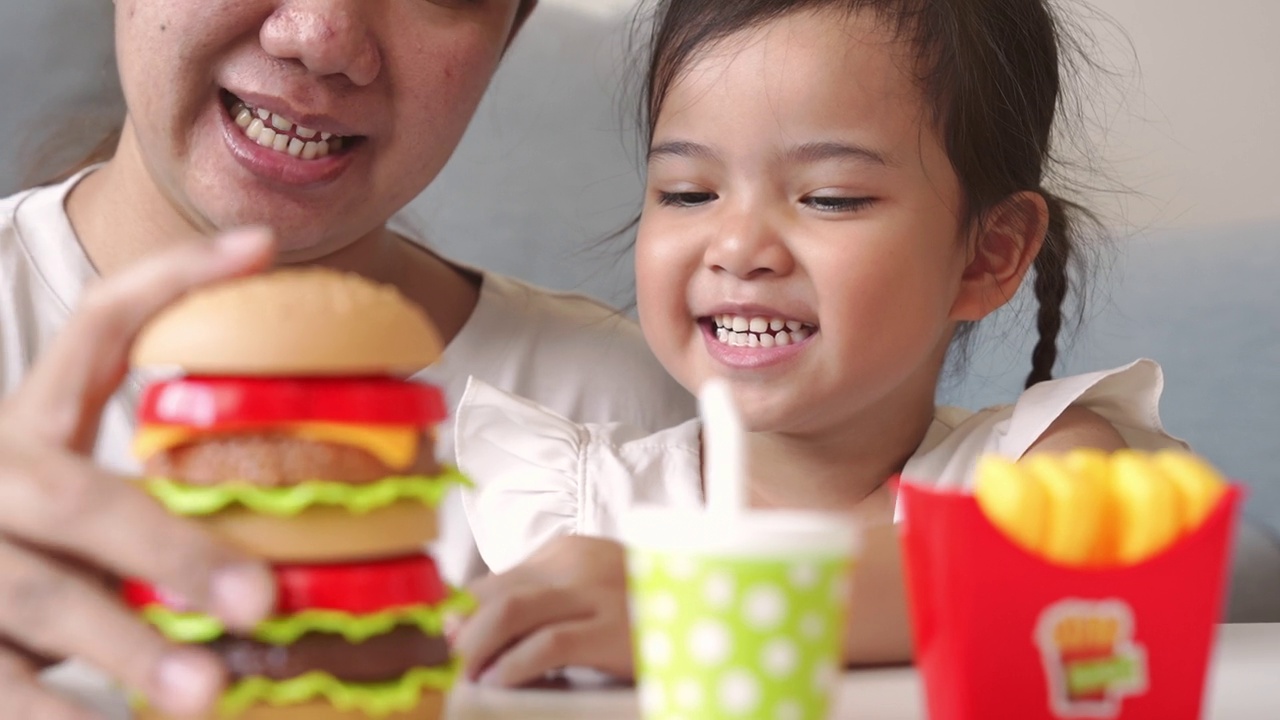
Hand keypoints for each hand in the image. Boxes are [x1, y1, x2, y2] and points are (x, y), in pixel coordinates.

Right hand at [0, 230, 277, 718]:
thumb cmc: (27, 535)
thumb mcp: (73, 485)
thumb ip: (162, 486)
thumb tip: (310, 510)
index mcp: (32, 425)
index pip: (97, 330)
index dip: (173, 283)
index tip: (262, 247)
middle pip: (82, 501)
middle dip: (173, 549)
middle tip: (260, 602)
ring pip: (40, 601)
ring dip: (126, 649)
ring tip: (206, 694)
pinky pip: (4, 690)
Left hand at [453, 535, 634, 686]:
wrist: (707, 611)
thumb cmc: (641, 607)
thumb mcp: (590, 591)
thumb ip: (537, 600)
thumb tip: (462, 622)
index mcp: (566, 552)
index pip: (496, 581)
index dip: (465, 615)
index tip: (451, 644)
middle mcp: (575, 565)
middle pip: (496, 594)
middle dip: (464, 632)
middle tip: (454, 664)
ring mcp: (596, 594)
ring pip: (511, 611)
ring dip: (478, 647)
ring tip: (471, 675)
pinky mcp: (614, 631)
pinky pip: (550, 644)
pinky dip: (515, 664)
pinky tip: (501, 680)